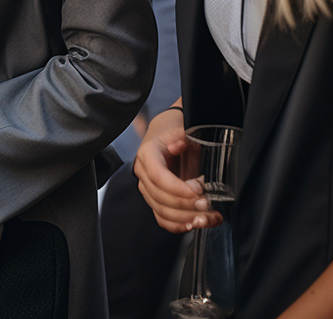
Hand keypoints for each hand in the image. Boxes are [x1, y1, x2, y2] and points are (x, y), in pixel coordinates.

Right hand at [133, 105, 219, 232]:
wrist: (167, 133)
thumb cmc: (174, 130)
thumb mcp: (180, 127)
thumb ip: (182, 134)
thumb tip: (180, 144)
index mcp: (148, 154)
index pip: (157, 176)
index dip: (177, 188)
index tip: (199, 191)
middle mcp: (144, 172)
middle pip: (159, 197)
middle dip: (186, 205)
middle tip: (208, 204)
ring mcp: (148, 188)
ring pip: (161, 211)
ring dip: (186, 219)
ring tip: (209, 217)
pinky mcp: (156, 199)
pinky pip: (162, 218)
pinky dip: (178, 225)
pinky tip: (194, 224)